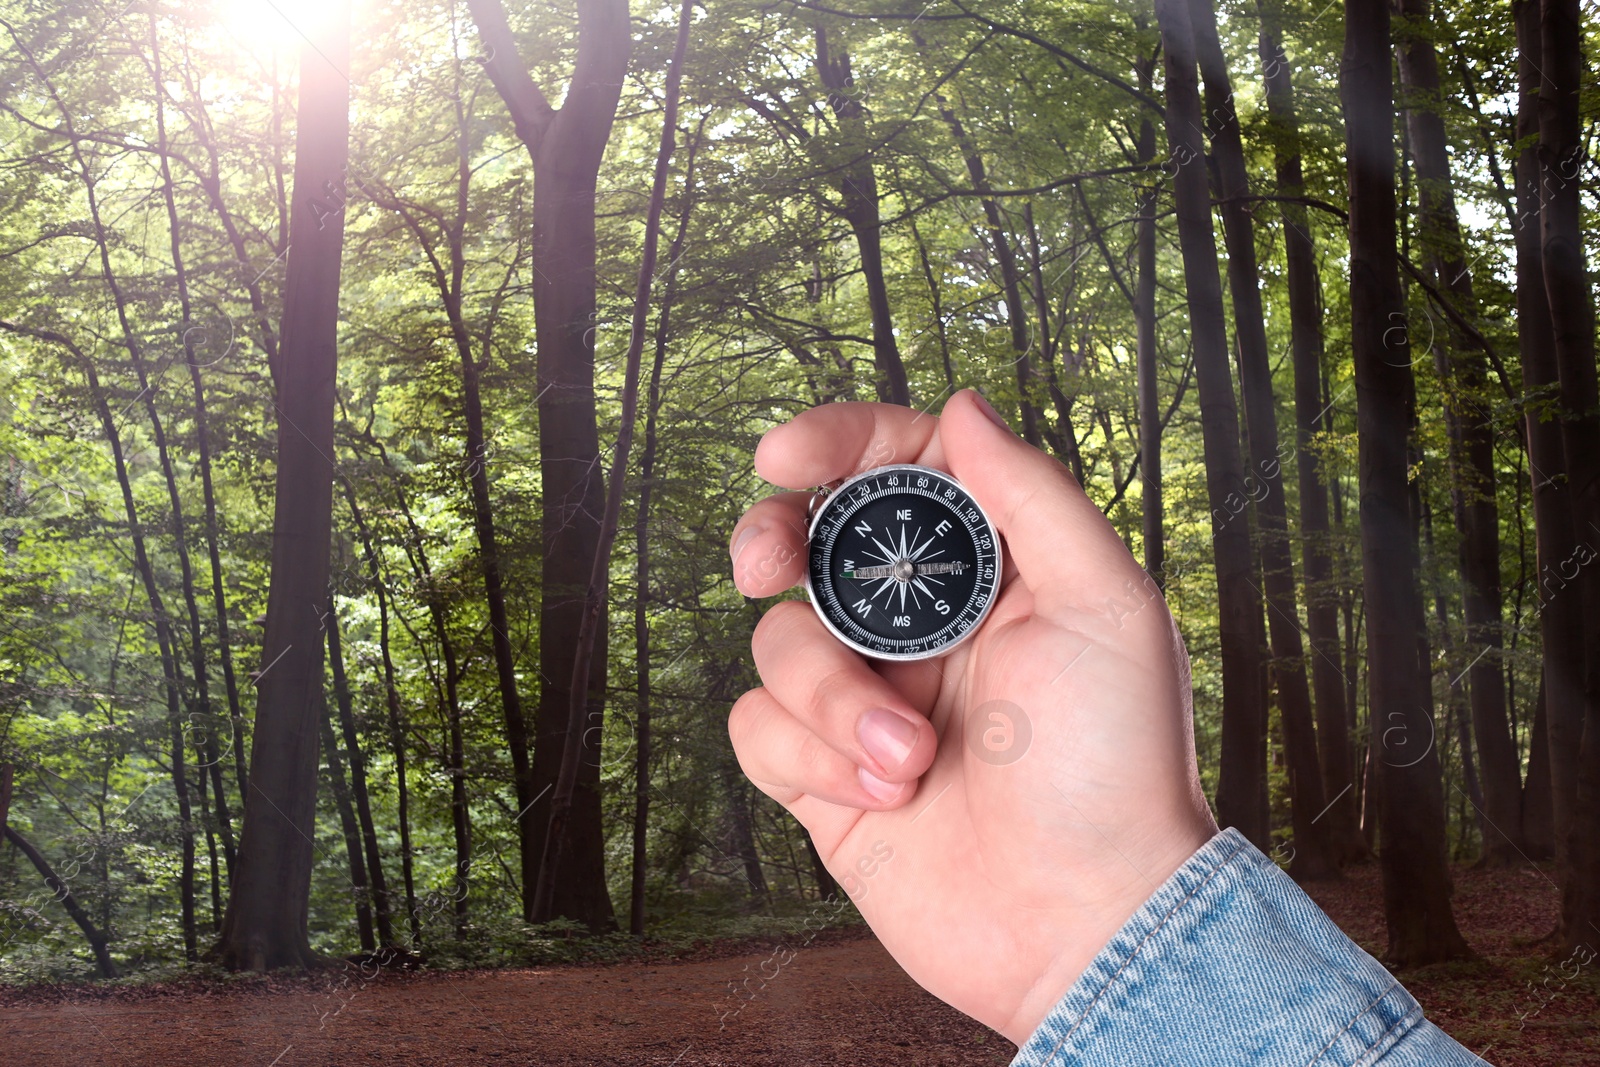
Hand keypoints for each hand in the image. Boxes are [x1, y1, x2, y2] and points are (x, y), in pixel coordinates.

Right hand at [725, 390, 1216, 1043]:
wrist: (1084, 920)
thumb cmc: (1114, 767)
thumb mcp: (1105, 608)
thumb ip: (1032, 496)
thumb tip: (963, 407)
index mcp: (987, 570)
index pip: (895, 471)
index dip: (836, 444)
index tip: (787, 454)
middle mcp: (919, 625)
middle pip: (806, 541)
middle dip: (771, 539)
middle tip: (765, 564)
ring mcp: (866, 698)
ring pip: (779, 643)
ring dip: (833, 698)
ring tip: (909, 755)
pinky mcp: (823, 773)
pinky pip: (758, 727)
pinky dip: (811, 755)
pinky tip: (884, 792)